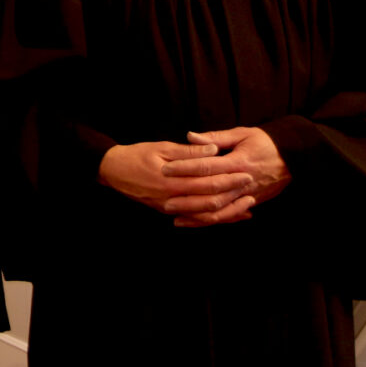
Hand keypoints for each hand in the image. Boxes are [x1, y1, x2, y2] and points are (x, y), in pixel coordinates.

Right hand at [98, 139, 253, 224]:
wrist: (113, 171)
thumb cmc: (137, 155)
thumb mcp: (161, 147)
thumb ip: (188, 151)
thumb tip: (213, 149)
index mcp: (171, 181)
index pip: (206, 181)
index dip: (228, 178)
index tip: (246, 172)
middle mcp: (172, 199)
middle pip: (209, 201)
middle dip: (232, 194)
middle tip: (251, 187)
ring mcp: (170, 209)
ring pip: (205, 216)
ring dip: (227, 212)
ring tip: (247, 206)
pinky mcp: (169, 212)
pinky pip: (196, 219)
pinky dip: (214, 218)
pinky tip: (230, 216)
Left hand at [159, 128, 290, 226]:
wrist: (294, 157)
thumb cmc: (265, 142)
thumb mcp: (241, 134)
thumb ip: (215, 138)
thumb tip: (190, 136)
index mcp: (237, 162)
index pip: (206, 166)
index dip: (185, 168)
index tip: (165, 169)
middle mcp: (242, 181)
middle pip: (210, 193)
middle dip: (187, 198)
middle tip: (165, 200)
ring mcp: (247, 195)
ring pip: (219, 210)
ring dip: (197, 215)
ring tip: (175, 217)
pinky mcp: (251, 202)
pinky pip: (229, 215)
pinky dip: (212, 220)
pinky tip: (196, 222)